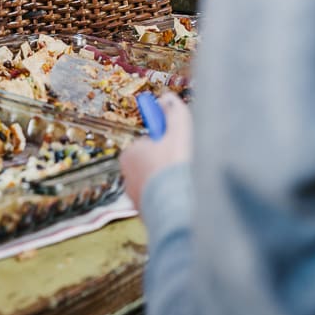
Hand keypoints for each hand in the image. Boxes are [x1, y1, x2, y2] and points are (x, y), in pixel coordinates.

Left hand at [120, 93, 191, 211]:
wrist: (177, 211)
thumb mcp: (178, 132)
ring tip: (186, 182)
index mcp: (130, 155)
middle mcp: (128, 177)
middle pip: (152, 163)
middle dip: (168, 162)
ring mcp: (137, 198)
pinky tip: (184, 198)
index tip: (176, 142)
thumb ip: (174, 112)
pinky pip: (162, 202)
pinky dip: (172, 198)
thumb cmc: (175, 168)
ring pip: (157, 183)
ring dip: (171, 181)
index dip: (164, 141)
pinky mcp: (149, 216)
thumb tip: (167, 98)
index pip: (147, 142)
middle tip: (184, 163)